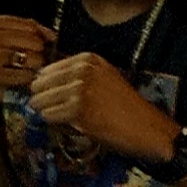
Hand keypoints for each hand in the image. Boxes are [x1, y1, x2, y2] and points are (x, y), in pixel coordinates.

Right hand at [0, 12, 55, 132]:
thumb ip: (19, 32)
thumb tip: (51, 35)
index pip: (27, 24)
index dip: (41, 36)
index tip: (43, 46)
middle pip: (32, 41)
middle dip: (37, 54)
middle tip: (27, 63)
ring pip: (32, 58)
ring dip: (32, 69)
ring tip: (20, 72)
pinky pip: (24, 75)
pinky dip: (25, 81)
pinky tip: (15, 82)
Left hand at [27, 52, 179, 164]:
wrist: (148, 127)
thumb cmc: (125, 106)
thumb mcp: (103, 78)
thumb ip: (75, 75)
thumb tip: (39, 81)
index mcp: (88, 59)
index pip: (45, 70)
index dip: (46, 87)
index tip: (55, 96)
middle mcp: (82, 70)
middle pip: (38, 84)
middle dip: (43, 99)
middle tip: (58, 110)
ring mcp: (79, 89)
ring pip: (39, 101)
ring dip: (48, 112)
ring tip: (68, 118)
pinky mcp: (76, 109)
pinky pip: (47, 116)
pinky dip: (55, 123)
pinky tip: (73, 124)